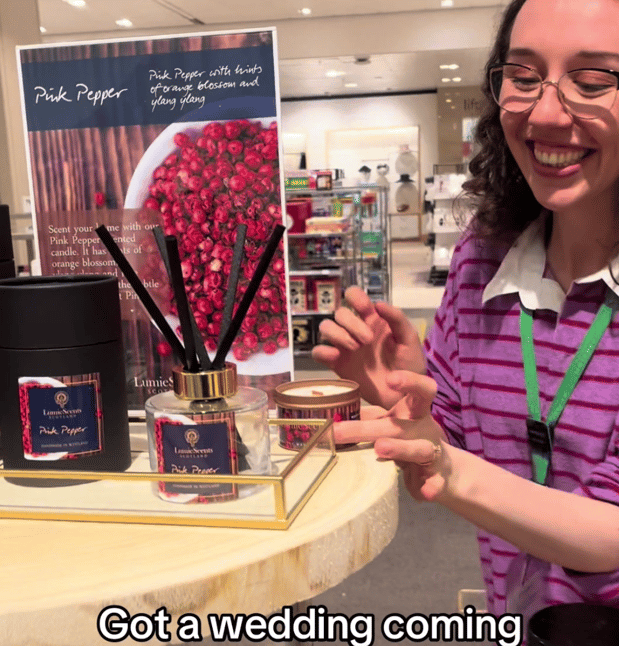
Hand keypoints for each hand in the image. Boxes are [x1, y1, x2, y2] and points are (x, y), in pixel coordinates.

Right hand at [312, 286, 424, 408]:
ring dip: (338, 334)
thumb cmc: (409, 363)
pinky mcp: (336, 364)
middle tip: (368, 340)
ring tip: (355, 348)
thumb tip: (378, 304)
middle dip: (352, 323)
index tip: (365, 308)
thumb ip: (397, 318)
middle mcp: (354, 329)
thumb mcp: (409, 338)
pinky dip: (323, 351)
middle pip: (339, 313)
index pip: (354, 296)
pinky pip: (318, 352)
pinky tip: (336, 357)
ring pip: (326, 328)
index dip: (355, 297)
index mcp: (372, 318)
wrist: (404, 393)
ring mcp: (343, 346)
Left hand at [334, 371, 448, 501]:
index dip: (409, 382)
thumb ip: (369, 417)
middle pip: (399, 425)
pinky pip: (436, 483)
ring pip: (419, 449)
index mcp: (416, 412)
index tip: (390, 379)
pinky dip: (432, 487)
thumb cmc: (411, 441)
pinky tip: (425, 493)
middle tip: (338, 431)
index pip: (420, 390)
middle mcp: (425, 430)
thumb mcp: (392, 424)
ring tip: (381, 448)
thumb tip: (335, 414)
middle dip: (367, 428)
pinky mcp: (438, 479)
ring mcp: (433, 454)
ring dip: (400, 448)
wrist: (446, 473)